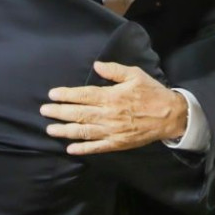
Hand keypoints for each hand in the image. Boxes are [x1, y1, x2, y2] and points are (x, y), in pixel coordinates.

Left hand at [39, 61, 186, 154]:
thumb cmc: (151, 92)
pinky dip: (83, 148)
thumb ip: (114, 70)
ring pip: (84, 132)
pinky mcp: (118, 143)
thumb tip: (96, 65)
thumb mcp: (135, 74)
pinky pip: (97, 147)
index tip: (52, 95)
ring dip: (65, 131)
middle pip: (79, 114)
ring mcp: (112, 131)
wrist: (170, 116)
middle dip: (59, 113)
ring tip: (50, 129)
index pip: (83, 95)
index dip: (66, 95)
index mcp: (111, 96)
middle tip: (43, 111)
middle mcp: (108, 114)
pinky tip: (70, 148)